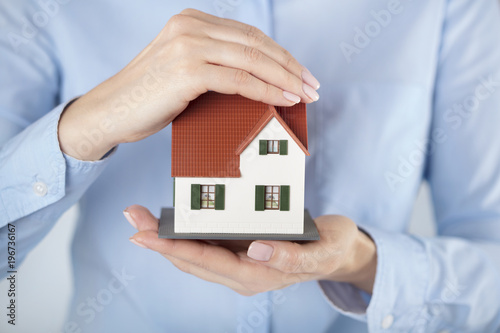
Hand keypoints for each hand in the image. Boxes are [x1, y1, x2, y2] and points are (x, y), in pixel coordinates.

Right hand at [58, 8, 320, 160]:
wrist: (111, 112)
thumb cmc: (149, 98)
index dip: (279, 54)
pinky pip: (239, 79)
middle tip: (312, 85)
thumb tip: (258, 82)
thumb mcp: (184, 72)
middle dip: (289, 66)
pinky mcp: (188, 70)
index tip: (301, 73)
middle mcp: (191, 26)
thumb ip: (216, 66)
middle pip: (255, 44)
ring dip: (284, 78)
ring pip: (252, 59)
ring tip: (305, 94)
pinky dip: (266, 90)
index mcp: (192, 21)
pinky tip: (284, 99)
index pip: (248, 35)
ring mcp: (188, 45)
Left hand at [124, 205, 376, 295]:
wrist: (338, 252)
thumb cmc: (331, 247)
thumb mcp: (321, 249)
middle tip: (131, 219)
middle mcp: (243, 274)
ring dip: (165, 238)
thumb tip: (256, 251)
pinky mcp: (241, 252)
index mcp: (258, 274)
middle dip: (159, 242)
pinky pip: (206, 247)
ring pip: (194, 255)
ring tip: (140, 217)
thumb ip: (291, 255)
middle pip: (192, 260)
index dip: (175, 249)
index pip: (208, 262)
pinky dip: (184, 235)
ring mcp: (240, 265)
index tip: (146, 236)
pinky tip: (169, 222)